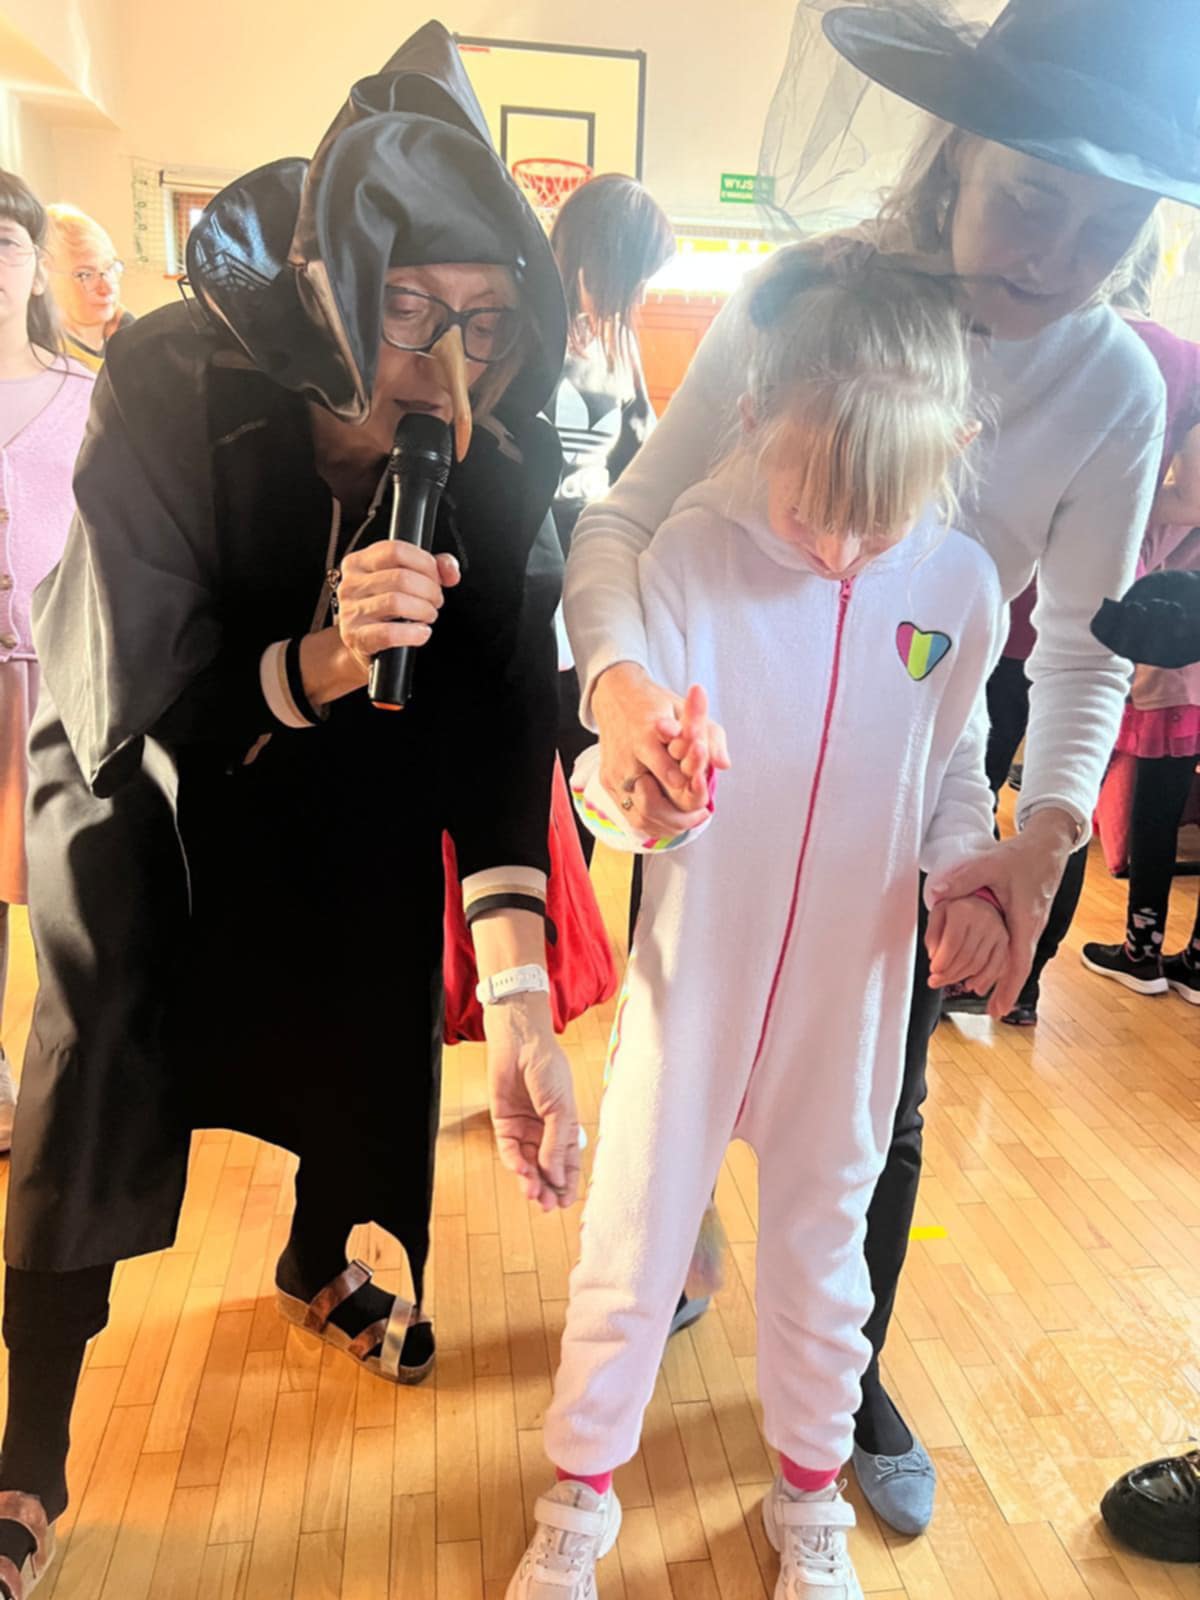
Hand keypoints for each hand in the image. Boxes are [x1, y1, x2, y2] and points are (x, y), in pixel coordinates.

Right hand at [336, 542, 461, 676]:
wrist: (363, 645)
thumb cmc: (384, 609)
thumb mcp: (403, 580)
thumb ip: (432, 568)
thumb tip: (450, 570)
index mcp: (359, 562)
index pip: (396, 551)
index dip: (425, 564)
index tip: (436, 578)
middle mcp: (351, 585)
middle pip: (401, 577)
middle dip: (429, 590)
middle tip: (435, 601)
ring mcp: (351, 612)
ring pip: (396, 602)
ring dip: (423, 610)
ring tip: (428, 615)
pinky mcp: (357, 638)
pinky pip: (389, 634)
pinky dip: (413, 634)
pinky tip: (421, 633)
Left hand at [484, 994, 580, 1210]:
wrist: (522, 1045)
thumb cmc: (549, 1070)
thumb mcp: (562, 1110)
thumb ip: (557, 1145)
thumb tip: (557, 1178)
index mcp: (566, 1128)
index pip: (568, 1163)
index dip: (568, 1184)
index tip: (565, 1204)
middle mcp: (545, 1132)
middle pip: (547, 1168)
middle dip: (547, 1187)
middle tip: (546, 1205)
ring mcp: (525, 1129)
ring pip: (528, 1163)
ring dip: (531, 1180)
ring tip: (533, 1193)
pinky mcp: (504, 1124)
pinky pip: (509, 1150)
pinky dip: (515, 1162)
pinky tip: (521, 1170)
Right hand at [592, 663, 729, 833]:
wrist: (615, 696)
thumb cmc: (656, 704)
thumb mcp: (689, 711)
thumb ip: (710, 736)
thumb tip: (724, 764)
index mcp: (645, 734)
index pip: (668, 773)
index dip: (690, 789)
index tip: (705, 797)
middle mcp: (626, 757)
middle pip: (653, 803)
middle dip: (681, 815)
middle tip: (702, 813)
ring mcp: (615, 773)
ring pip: (641, 815)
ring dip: (668, 823)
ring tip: (690, 820)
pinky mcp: (607, 782)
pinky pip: (629, 815)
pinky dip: (652, 823)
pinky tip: (669, 821)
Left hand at [925, 896, 1008, 994]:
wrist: (986, 892)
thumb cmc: (959, 902)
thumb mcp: (940, 908)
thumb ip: (932, 930)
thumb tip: (933, 954)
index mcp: (965, 910)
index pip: (953, 942)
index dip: (942, 961)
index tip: (933, 971)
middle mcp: (985, 920)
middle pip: (966, 957)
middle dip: (949, 974)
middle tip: (936, 981)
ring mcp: (999, 931)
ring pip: (980, 964)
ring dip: (964, 978)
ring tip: (950, 982)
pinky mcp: (1006, 940)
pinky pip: (998, 965)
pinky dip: (985, 979)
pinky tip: (973, 986)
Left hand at [928, 810, 1076, 1018]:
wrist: (1048, 845)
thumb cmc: (1021, 856)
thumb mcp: (990, 865)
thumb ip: (962, 879)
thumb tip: (936, 894)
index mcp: (1024, 920)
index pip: (1017, 964)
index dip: (1008, 989)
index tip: (998, 1010)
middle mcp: (1032, 927)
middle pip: (1017, 966)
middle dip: (1005, 989)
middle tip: (991, 1011)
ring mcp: (1032, 923)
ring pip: (1017, 957)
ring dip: (1004, 975)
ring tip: (990, 995)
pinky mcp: (1029, 917)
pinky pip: (1017, 945)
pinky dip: (1006, 960)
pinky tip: (995, 966)